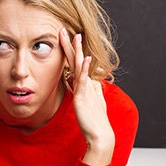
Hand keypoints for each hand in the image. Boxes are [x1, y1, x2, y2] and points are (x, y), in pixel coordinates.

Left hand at [60, 28, 114, 165]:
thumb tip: (70, 79)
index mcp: (87, 85)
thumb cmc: (93, 122)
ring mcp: (87, 89)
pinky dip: (84, 69)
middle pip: (78, 61)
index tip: (66, 38)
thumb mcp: (85, 102)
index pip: (77, 64)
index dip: (71, 51)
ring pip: (81, 66)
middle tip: (65, 29)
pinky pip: (84, 81)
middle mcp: (88, 84)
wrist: (100, 135)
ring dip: (78, 51)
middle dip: (72, 45)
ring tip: (75, 36)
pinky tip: (86, 59)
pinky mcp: (84, 97)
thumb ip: (80, 89)